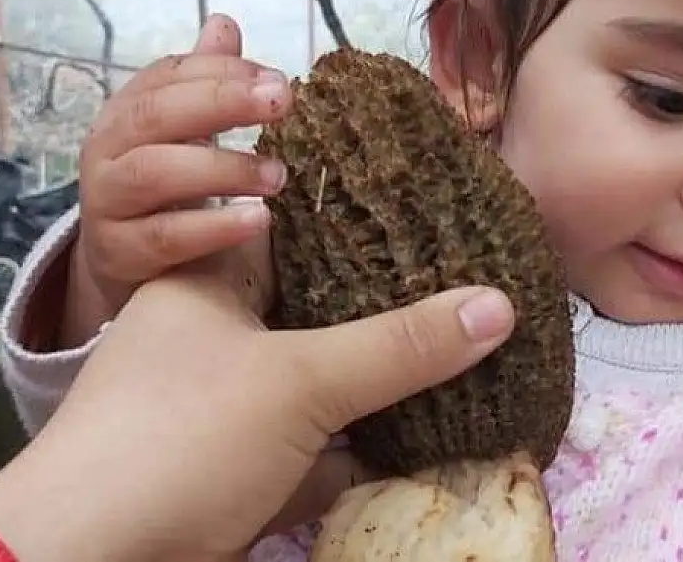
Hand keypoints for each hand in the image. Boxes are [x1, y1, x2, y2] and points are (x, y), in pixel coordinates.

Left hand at [0, 253, 515, 561]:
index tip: (438, 208)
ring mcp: (233, 411)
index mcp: (211, 287)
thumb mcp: (297, 382)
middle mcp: (220, 341)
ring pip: (325, 382)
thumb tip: (501, 304)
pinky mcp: (247, 473)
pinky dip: (367, 445)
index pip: (295, 230)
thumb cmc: (181, 440)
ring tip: (469, 347)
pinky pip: (321, 446)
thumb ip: (398, 345)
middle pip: (322, 310)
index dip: (363, 217)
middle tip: (472, 281)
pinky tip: (432, 431)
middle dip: (391, 306)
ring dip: (384, 378)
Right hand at [64, 13, 289, 344]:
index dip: (224, 73)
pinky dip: (213, 228)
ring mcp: (108, 201)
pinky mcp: (120, 253)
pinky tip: (258, 220)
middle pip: (157, 114)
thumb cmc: (165, 187)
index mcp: (128, 110)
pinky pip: (165, 237)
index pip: (170, 75)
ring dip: (223, 169)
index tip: (278, 80)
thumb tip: (224, 23)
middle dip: (222, 102)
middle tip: (283, 102)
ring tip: (278, 175)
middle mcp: (108, 149)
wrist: (122, 262)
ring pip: (156, 174)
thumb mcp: (182, 133)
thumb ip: (204, 83)